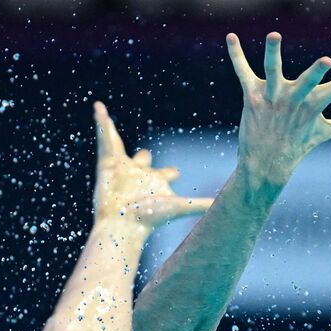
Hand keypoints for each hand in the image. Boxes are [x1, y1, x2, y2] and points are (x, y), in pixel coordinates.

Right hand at [91, 102, 211, 229]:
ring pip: (117, 145)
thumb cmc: (151, 216)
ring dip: (111, 131)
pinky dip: (101, 122)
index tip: (175, 173)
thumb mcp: (181, 206)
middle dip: (144, 158)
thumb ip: (203, 204)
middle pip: (143, 160)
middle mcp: (138, 175)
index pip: (168, 173)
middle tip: (145, 156)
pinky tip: (98, 107)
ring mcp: (121, 169)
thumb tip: (232, 204)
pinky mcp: (106, 164)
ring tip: (104, 116)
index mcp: (156, 183)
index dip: (172, 172)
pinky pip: (104, 138)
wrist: (123, 223)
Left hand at [226, 32, 330, 187]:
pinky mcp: (252, 96)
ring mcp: (272, 97)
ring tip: (274, 35)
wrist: (265, 164)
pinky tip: (230, 37)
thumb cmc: (297, 146)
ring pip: (272, 70)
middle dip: (316, 72)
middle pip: (307, 82)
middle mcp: (293, 100)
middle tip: (326, 61)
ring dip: (273, 53)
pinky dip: (236, 54)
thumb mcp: (323, 133)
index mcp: (313, 106)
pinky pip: (242, 72)